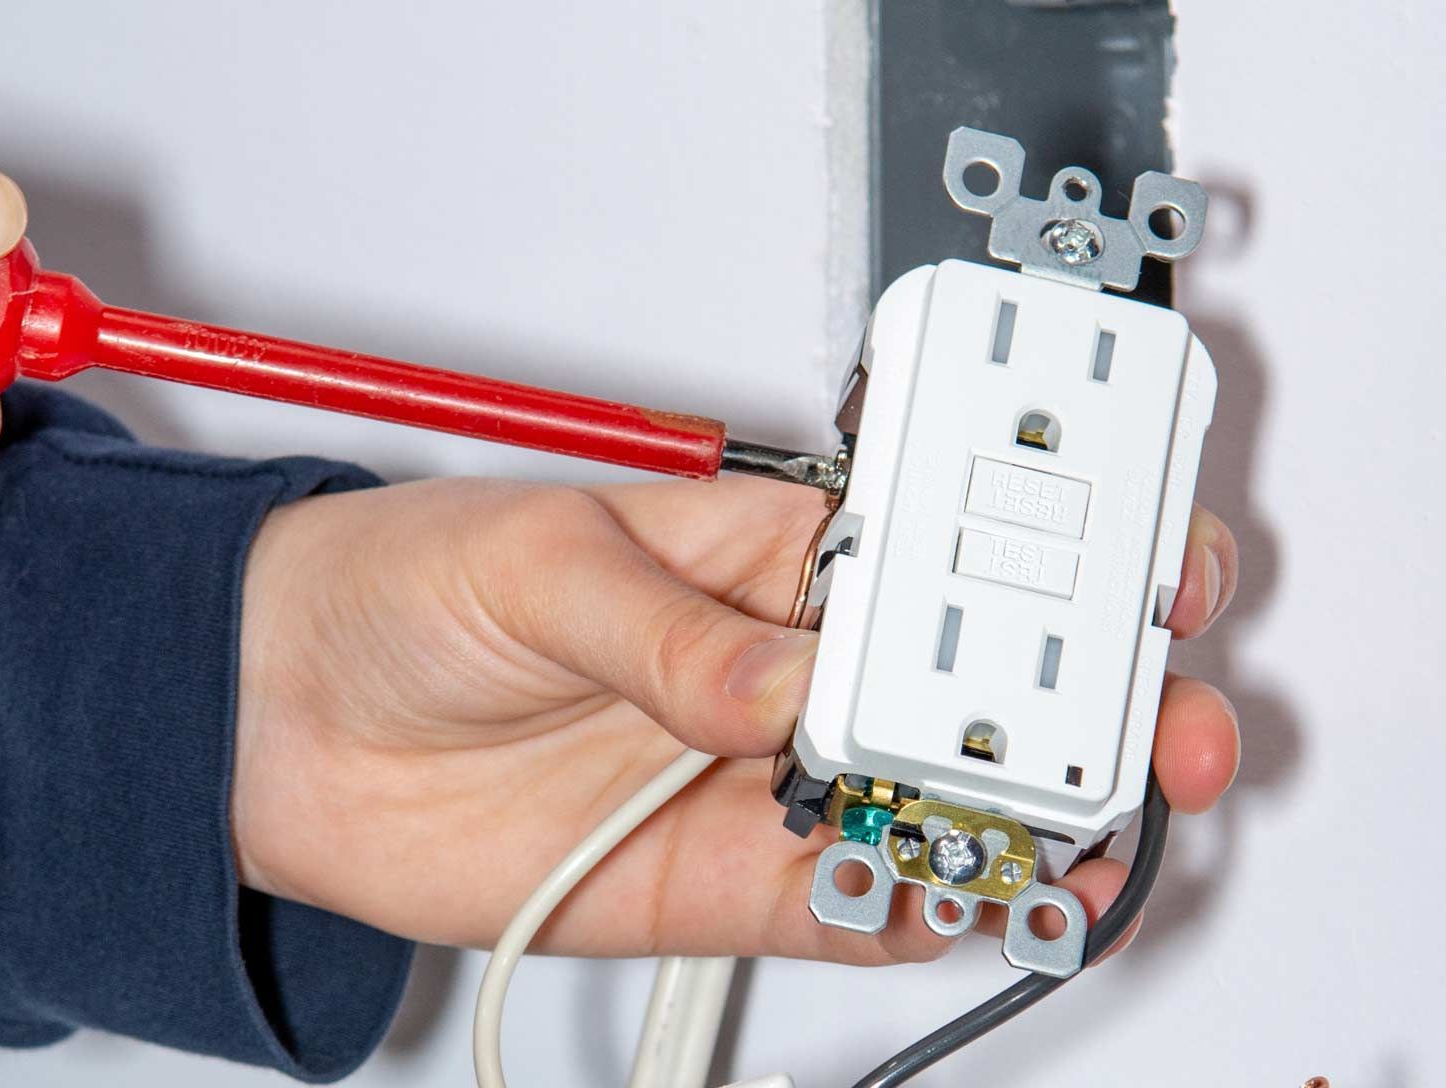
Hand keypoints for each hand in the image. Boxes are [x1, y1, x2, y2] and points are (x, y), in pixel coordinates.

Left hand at [233, 475, 1239, 963]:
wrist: (291, 729)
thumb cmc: (408, 589)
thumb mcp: (538, 561)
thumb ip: (672, 631)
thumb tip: (786, 690)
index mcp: (774, 547)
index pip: (953, 537)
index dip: (1067, 547)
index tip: (1146, 571)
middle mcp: (798, 662)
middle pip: (987, 680)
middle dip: (1094, 696)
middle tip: (1155, 718)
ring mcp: (776, 777)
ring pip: (948, 798)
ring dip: (1034, 816)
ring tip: (1088, 826)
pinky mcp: (734, 878)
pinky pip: (865, 902)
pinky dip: (935, 908)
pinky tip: (984, 897)